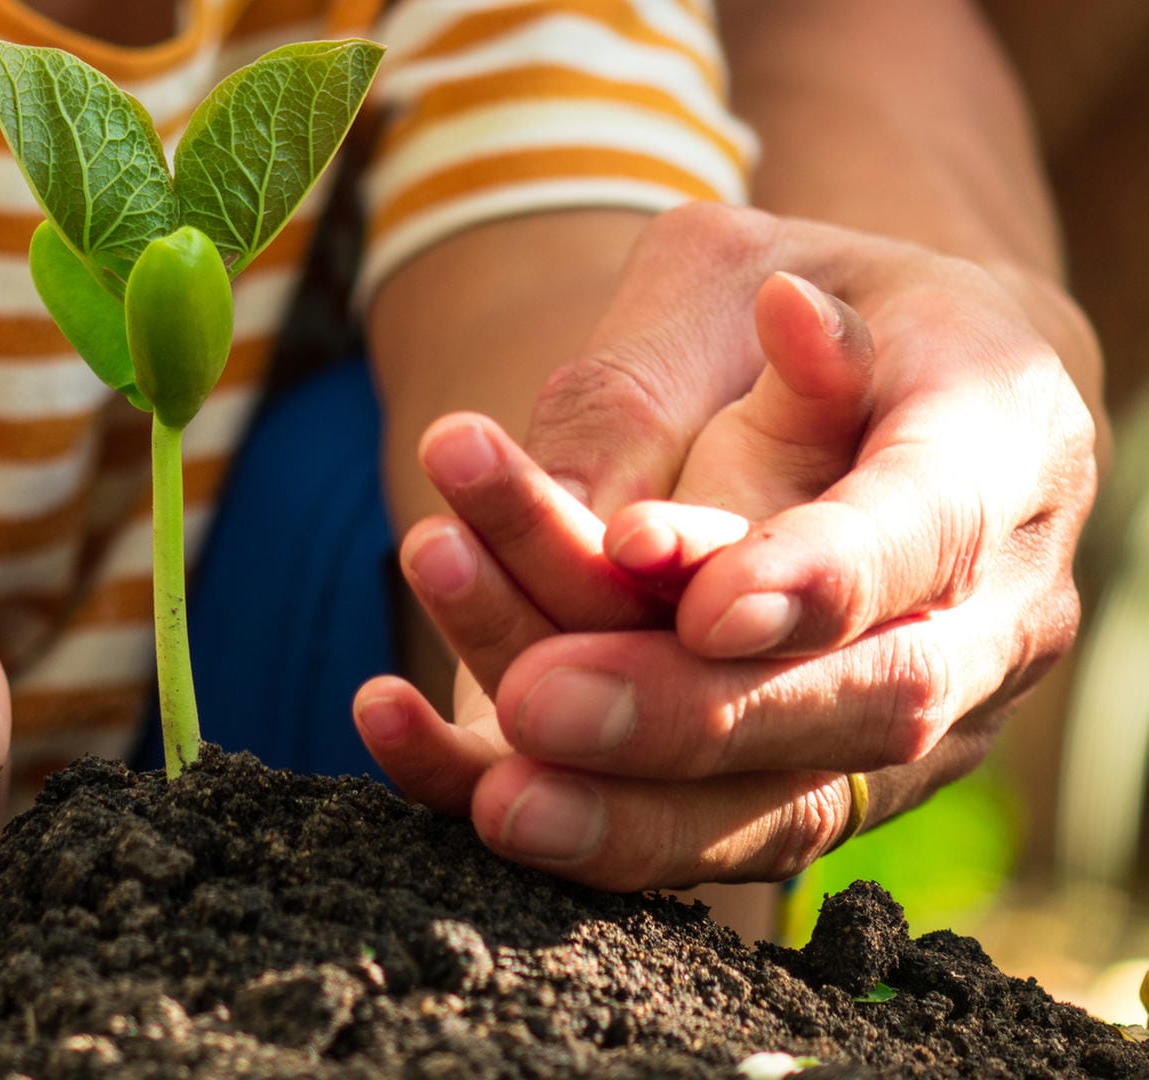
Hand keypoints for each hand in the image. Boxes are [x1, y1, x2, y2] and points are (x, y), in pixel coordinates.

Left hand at [356, 204, 1097, 890]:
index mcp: (996, 450)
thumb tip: (676, 451)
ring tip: (486, 783)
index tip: (702, 602)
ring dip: (622, 805)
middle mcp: (984, 616)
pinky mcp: (807, 783)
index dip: (817, 576)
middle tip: (538, 701)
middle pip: (863, 703)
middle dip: (692, 715)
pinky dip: (566, 821)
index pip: (923, 532)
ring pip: (782, 806)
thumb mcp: (735, 270)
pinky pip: (698, 834)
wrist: (882, 391)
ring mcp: (910, 723)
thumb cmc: (794, 301)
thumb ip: (684, 366)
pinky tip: (424, 756)